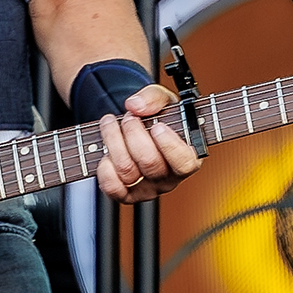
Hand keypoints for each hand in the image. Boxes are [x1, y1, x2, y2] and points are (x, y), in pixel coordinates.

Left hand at [94, 84, 201, 203]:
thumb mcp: (162, 99)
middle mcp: (169, 178)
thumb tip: (135, 106)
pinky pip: (112, 187)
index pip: (185, 163)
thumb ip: (153, 97)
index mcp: (187, 158)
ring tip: (111, 123)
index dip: (169, 146)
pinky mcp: (126, 194)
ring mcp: (148, 189)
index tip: (158, 126)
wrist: (139, 129)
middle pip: (150, 163)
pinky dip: (104, 167)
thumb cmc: (159, 117)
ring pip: (127, 170)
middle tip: (129, 117)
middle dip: (134, 134)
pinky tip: (106, 151)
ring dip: (113, 140)